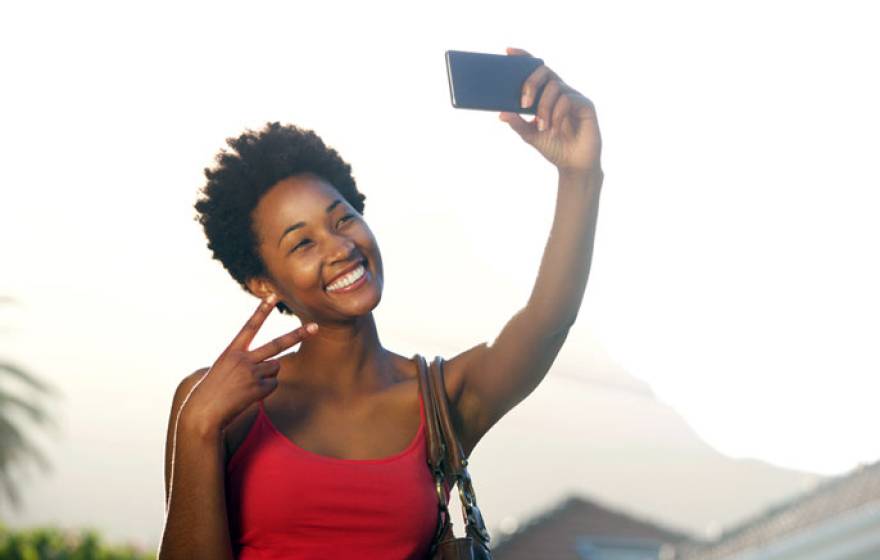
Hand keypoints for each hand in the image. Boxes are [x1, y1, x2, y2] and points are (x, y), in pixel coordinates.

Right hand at [181, 294, 318, 433]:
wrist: (203, 412)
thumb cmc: (211, 392)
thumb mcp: (223, 370)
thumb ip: (245, 362)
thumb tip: (273, 366)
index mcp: (231, 352)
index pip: (250, 326)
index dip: (263, 310)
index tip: (275, 296)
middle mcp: (244, 359)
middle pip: (277, 344)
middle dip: (298, 335)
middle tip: (315, 327)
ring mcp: (252, 373)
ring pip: (275, 367)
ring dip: (267, 375)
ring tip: (247, 385)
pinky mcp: (258, 387)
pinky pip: (273, 384)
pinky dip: (265, 389)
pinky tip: (249, 395)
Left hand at [499, 47, 601, 177]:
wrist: (574, 165)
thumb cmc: (554, 147)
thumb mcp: (530, 135)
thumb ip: (517, 123)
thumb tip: (501, 113)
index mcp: (547, 94)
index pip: (536, 70)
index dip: (524, 57)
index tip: (508, 51)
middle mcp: (561, 91)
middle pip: (544, 71)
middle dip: (531, 83)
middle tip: (523, 102)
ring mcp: (574, 97)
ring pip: (554, 87)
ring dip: (543, 107)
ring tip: (541, 126)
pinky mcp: (585, 105)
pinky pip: (567, 99)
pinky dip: (557, 113)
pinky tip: (553, 127)